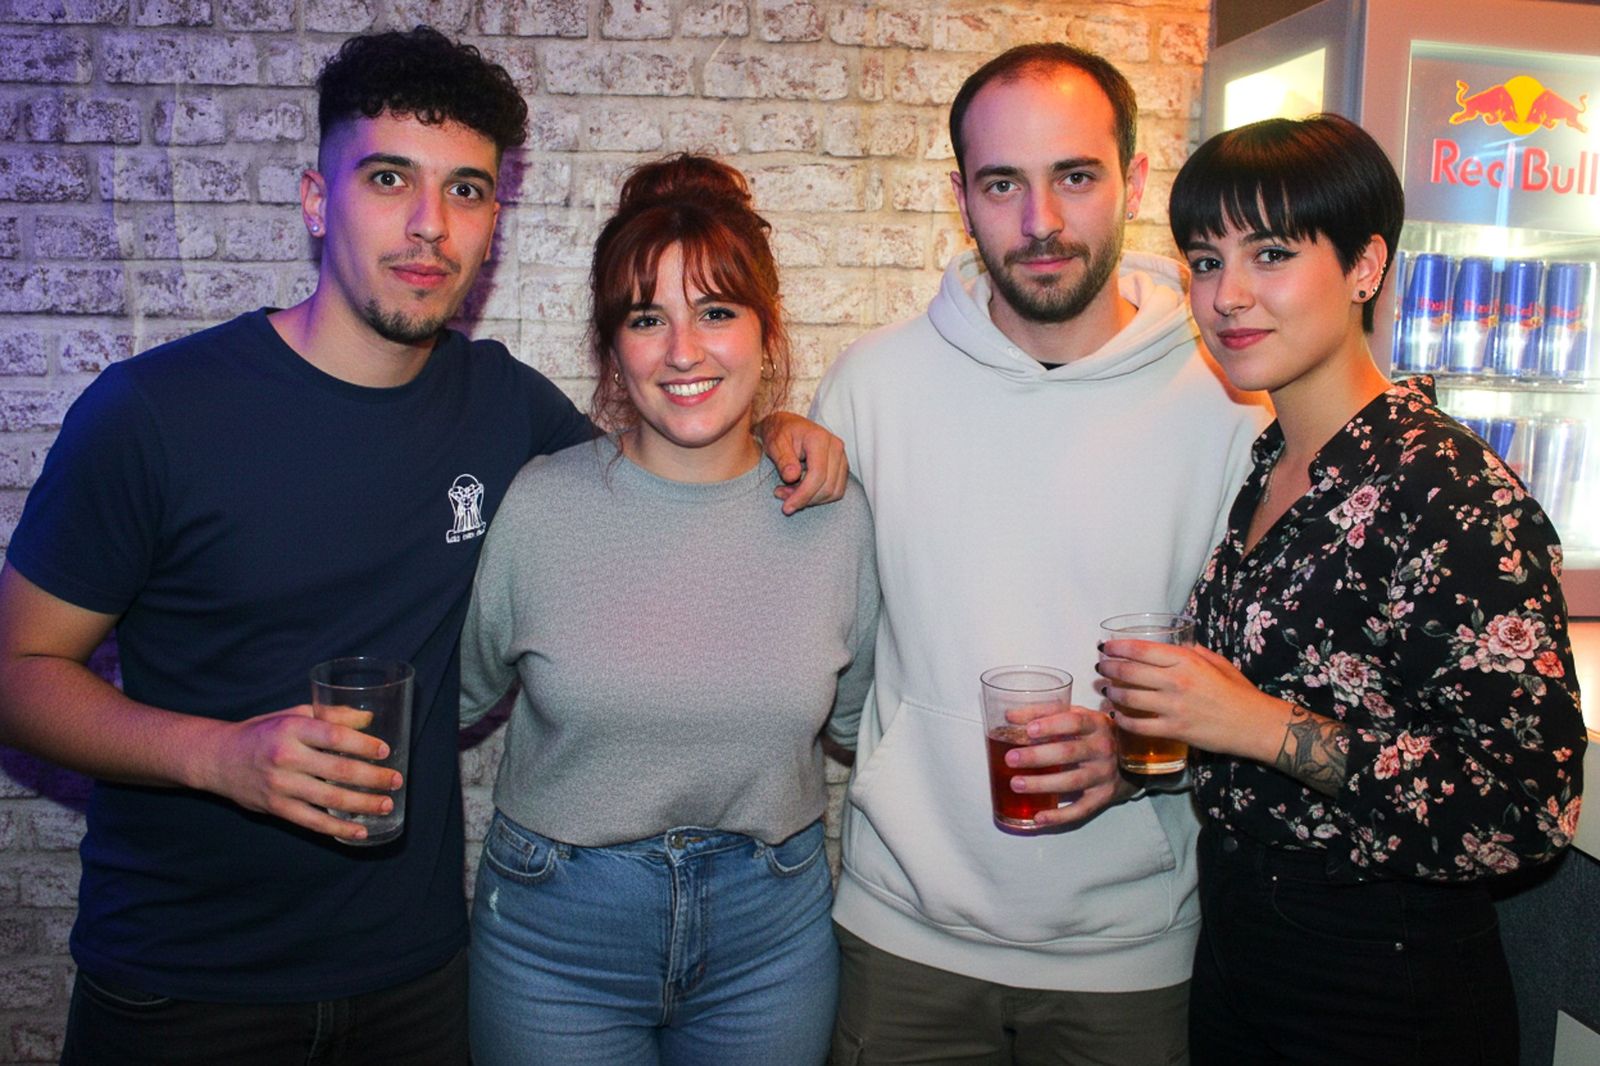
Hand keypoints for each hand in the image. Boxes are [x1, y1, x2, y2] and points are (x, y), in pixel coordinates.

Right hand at [188, 706, 401, 841]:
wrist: (218, 758)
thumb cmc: (263, 732)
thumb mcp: (293, 714)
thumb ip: (330, 715)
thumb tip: (369, 720)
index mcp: (292, 729)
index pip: (335, 736)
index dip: (363, 745)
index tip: (385, 751)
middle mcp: (286, 757)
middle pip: (338, 770)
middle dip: (373, 778)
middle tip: (396, 781)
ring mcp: (280, 785)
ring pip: (330, 799)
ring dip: (362, 804)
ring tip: (386, 805)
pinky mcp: (276, 808)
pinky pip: (312, 822)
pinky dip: (338, 828)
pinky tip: (359, 830)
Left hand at [755, 411, 848, 513]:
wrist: (786, 425)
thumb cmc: (780, 432)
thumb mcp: (775, 443)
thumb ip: (784, 459)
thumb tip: (793, 477)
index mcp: (819, 439)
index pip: (818, 475)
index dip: (803, 495)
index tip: (786, 507)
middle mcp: (835, 447)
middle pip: (828, 486)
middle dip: (805, 499)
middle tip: (781, 496)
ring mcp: (841, 457)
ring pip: (834, 491)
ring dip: (811, 499)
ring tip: (788, 493)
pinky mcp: (841, 466)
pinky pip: (836, 490)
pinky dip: (819, 497)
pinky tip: (800, 490)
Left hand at [1001, 703, 1124, 827]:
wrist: (1129, 759)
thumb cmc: (1092, 734)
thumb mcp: (1075, 716)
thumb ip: (1043, 713)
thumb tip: (1009, 716)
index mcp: (1096, 724)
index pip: (1074, 722)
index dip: (1051, 726)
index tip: (1029, 730)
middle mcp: (1103, 749)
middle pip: (1069, 753)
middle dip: (1037, 756)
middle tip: (1011, 758)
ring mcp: (1104, 774)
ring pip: (1072, 782)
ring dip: (1042, 784)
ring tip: (1015, 784)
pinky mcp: (1103, 797)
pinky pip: (1080, 809)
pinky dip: (1059, 816)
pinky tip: (1038, 817)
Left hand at [1096, 640, 1290, 763]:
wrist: (1255, 724)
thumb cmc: (1238, 691)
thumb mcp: (1217, 662)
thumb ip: (1193, 652)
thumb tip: (1175, 643)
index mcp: (1186, 660)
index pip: (1141, 650)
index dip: (1117, 648)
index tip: (1105, 647)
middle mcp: (1176, 681)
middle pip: (1129, 672)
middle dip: (1108, 669)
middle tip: (1100, 668)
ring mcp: (1174, 707)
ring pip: (1129, 697)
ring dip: (1112, 693)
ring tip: (1106, 690)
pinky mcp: (1175, 730)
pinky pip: (1139, 725)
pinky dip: (1123, 720)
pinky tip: (1117, 716)